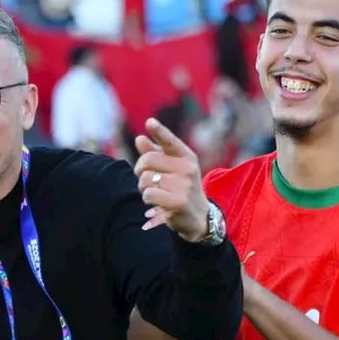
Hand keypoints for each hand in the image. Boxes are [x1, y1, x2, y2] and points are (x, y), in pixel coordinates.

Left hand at [133, 118, 209, 241]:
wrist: (198, 217)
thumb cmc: (181, 188)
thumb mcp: (172, 169)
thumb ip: (156, 153)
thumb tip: (139, 139)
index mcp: (186, 157)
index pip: (170, 141)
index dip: (159, 131)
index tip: (150, 122)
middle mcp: (188, 168)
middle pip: (148, 160)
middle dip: (140, 170)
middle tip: (145, 179)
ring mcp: (184, 185)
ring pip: (146, 179)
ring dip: (143, 187)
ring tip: (154, 192)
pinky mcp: (178, 201)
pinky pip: (148, 194)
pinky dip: (147, 199)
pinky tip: (157, 202)